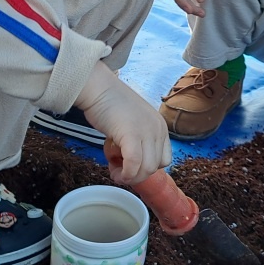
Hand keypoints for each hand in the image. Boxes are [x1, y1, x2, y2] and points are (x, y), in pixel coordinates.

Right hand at [77, 63, 171, 185]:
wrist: (98, 88)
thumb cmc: (110, 104)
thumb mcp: (134, 122)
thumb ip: (139, 138)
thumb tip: (134, 161)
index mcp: (161, 126)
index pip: (164, 159)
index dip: (146, 168)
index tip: (130, 166)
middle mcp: (158, 129)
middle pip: (156, 167)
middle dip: (137, 175)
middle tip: (119, 170)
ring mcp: (146, 131)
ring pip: (147, 169)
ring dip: (130, 176)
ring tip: (115, 171)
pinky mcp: (132, 134)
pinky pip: (134, 163)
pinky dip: (126, 173)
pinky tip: (115, 171)